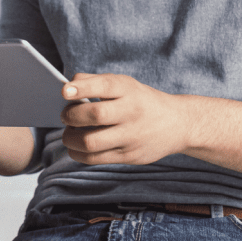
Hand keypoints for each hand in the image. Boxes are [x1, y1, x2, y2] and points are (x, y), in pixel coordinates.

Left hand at [59, 73, 188, 165]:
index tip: (64, 91)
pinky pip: (95, 159)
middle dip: (71, 115)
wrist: (177, 124)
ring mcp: (131, 136)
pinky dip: (78, 153)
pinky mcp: (129, 156)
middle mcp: (132, 112)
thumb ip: (96, 82)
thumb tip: (67, 88)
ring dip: (70, 138)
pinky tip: (76, 147)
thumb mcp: (126, 84)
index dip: (82, 88)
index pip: (105, 86)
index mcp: (129, 89)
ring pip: (91, 142)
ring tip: (69, 133)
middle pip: (95, 115)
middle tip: (65, 115)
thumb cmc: (141, 101)